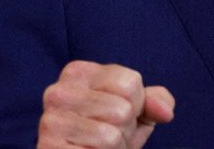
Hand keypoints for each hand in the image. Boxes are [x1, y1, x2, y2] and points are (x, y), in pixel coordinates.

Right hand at [38, 60, 174, 148]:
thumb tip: (165, 112)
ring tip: (99, 148)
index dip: (136, 105)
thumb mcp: (137, 114)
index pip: (130, 83)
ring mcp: (50, 121)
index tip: (117, 114)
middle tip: (108, 137)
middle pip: (122, 109)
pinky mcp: (48, 147)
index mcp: (78, 73)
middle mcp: (58, 92)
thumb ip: (155, 102)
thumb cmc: (110, 137)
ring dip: (115, 148)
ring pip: (111, 135)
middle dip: (125, 130)